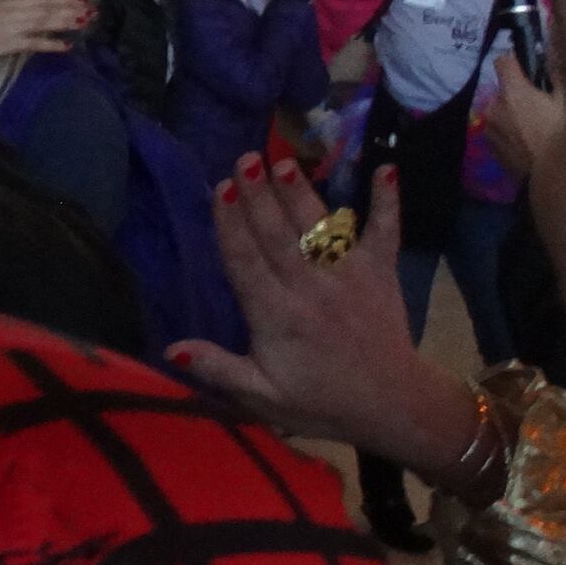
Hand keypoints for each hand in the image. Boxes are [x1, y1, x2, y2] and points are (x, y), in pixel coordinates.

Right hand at [0, 0, 88, 61]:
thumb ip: (10, 9)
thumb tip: (28, 10)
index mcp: (9, 2)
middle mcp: (13, 12)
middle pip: (46, 8)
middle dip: (70, 7)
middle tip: (92, 9)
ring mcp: (11, 27)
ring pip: (43, 21)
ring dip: (65, 21)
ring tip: (85, 21)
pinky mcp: (7, 44)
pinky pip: (33, 43)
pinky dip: (51, 44)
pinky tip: (67, 46)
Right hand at [171, 158, 476, 473]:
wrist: (393, 406)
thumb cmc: (320, 401)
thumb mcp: (263, 398)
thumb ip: (220, 370)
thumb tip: (172, 349)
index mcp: (277, 317)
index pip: (246, 263)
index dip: (231, 224)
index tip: (218, 189)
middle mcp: (311, 290)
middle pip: (279, 235)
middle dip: (259, 194)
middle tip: (245, 158)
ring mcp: (350, 277)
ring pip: (320, 227)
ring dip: (301, 192)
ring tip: (284, 160)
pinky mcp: (382, 273)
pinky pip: (386, 232)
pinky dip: (387, 201)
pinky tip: (386, 168)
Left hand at [479, 49, 562, 177]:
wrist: (554, 181)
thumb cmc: (565, 137)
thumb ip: (559, 71)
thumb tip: (553, 46)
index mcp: (512, 92)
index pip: (503, 60)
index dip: (517, 60)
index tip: (531, 69)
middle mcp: (493, 107)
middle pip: (504, 88)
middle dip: (520, 91)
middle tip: (543, 104)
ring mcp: (489, 129)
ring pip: (501, 110)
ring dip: (514, 112)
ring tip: (537, 127)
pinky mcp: (490, 147)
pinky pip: (500, 129)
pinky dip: (510, 130)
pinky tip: (529, 142)